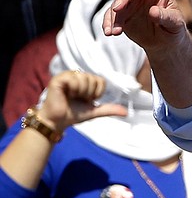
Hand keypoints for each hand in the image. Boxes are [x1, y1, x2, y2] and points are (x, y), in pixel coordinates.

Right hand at [0, 71, 126, 188]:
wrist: (58, 121)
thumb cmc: (74, 114)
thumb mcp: (95, 111)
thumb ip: (109, 109)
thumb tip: (126, 112)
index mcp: (85, 82)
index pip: (101, 80)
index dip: (97, 92)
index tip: (87, 100)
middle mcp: (77, 76)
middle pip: (93, 79)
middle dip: (89, 93)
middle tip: (79, 99)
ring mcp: (67, 76)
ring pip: (84, 78)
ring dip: (81, 92)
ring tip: (72, 96)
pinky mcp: (59, 79)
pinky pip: (73, 79)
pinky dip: (73, 89)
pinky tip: (66, 94)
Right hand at [103, 0, 189, 53]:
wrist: (166, 42)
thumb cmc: (174, 27)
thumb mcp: (176, 23)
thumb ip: (167, 17)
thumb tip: (153, 12)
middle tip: (118, 9)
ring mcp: (130, 4)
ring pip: (117, 5)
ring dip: (114, 17)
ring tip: (114, 32)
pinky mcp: (122, 16)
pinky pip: (111, 17)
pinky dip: (109, 23)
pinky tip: (109, 32)